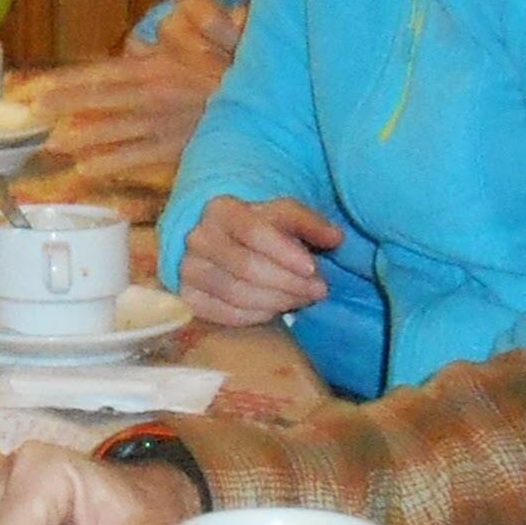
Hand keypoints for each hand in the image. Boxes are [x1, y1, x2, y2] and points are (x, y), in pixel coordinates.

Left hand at [10, 2, 241, 189]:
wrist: (261, 96)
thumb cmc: (220, 68)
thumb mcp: (187, 47)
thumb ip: (155, 50)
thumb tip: (132, 48)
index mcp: (154, 67)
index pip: (100, 74)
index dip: (67, 81)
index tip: (37, 88)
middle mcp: (153, 94)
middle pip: (99, 99)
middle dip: (64, 105)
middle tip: (31, 113)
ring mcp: (163, 123)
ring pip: (113, 130)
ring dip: (81, 137)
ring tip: (53, 143)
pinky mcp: (175, 147)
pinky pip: (136, 156)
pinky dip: (110, 161)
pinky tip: (86, 167)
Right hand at [175, 195, 346, 329]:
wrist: (225, 244)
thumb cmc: (261, 229)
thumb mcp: (285, 217)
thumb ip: (310, 223)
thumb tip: (336, 237)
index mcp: (221, 209)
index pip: (252, 230)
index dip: (285, 252)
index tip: (314, 269)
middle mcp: (197, 238)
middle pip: (246, 266)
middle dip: (289, 282)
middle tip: (320, 290)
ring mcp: (188, 270)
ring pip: (237, 293)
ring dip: (278, 300)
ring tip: (303, 299)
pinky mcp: (188, 298)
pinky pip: (225, 314)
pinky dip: (257, 315)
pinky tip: (278, 309)